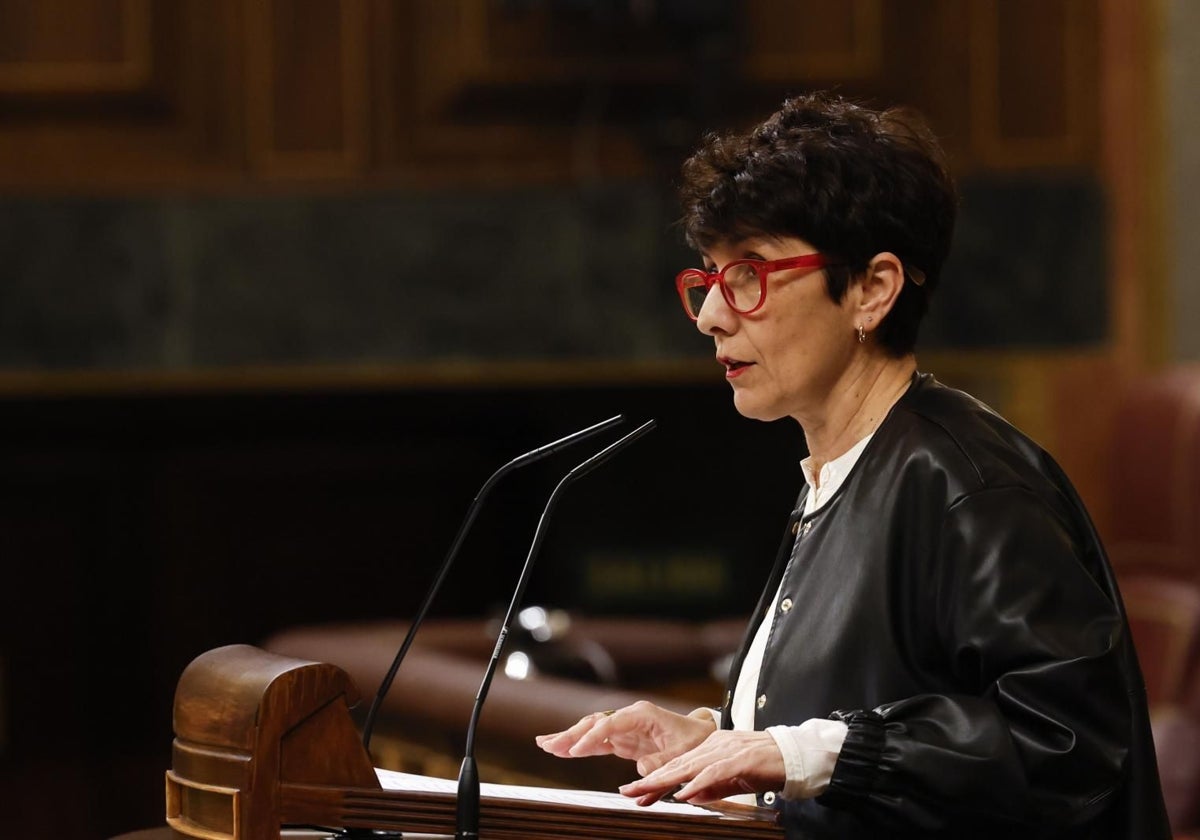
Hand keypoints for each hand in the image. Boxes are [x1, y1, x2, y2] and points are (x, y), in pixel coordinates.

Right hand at [535, 700, 715, 775]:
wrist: (701, 737)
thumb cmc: (693, 741)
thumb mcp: (682, 753)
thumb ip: (660, 761)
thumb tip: (640, 769)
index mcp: (642, 715)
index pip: (610, 723)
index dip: (592, 736)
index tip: (576, 750)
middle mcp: (629, 718)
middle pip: (595, 723)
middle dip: (571, 733)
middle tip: (548, 744)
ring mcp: (624, 728)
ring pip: (591, 730)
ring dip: (569, 738)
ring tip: (545, 744)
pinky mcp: (622, 740)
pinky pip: (597, 742)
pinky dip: (580, 746)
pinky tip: (562, 750)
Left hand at [617, 729, 785, 805]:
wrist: (793, 754)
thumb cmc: (765, 766)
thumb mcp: (732, 779)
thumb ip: (711, 787)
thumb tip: (689, 796)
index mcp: (711, 749)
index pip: (677, 765)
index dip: (655, 778)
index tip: (635, 790)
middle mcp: (713, 746)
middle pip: (676, 765)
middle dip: (650, 779)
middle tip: (628, 791)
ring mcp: (725, 751)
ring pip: (688, 766)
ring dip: (665, 780)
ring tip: (645, 790)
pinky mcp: (739, 759)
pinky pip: (713, 773)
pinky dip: (696, 783)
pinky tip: (683, 792)